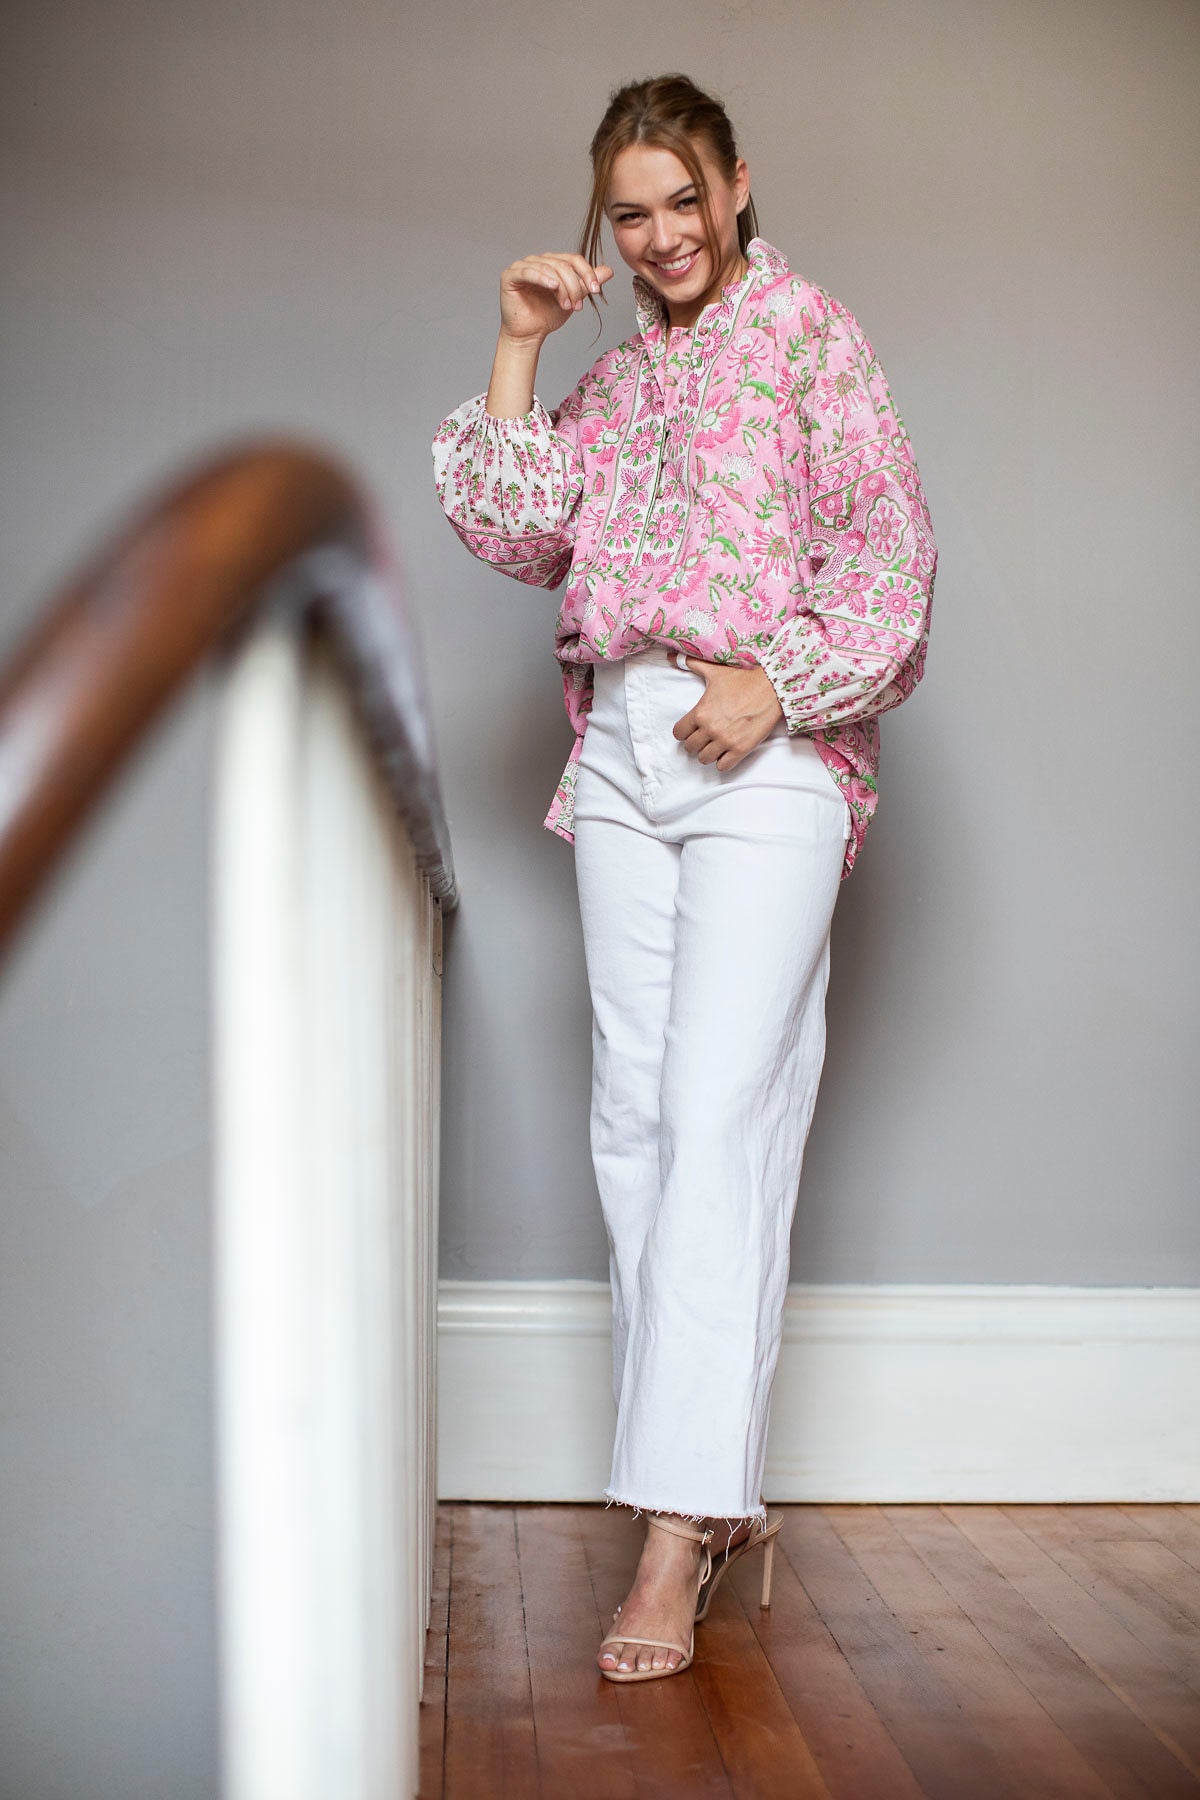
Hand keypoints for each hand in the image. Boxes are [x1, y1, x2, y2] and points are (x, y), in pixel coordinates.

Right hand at [498, 252, 613, 346]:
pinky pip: (528, 272)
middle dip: (574, 285)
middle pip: (562, 264)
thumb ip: (586, 284)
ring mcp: (522, 266)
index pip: (573, 259)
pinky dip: (542, 278)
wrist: (529, 335)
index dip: (586, 272)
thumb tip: (608, 271)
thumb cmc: (547, 316)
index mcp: (552, 263)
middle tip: (578, 306)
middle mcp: (537, 261)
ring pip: (549, 268)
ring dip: (562, 287)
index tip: (596, 290)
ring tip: (567, 306)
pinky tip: (553, 286)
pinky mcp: (510, 275)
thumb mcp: (573, 298)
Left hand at [672, 659, 784, 769]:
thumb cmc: (743, 679)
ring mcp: (725, 741)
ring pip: (704, 759)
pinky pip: (723, 767)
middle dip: (695, 743)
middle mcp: (710, 729)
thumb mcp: (715, 671)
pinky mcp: (741, 749)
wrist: (771, 688)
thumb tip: (670, 656)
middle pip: (690, 748)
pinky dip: (723, 762)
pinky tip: (727, 752)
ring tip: (715, 745)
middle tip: (704, 737)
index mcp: (700, 713)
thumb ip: (691, 664)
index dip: (684, 731)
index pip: (679, 733)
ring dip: (708, 754)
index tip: (691, 729)